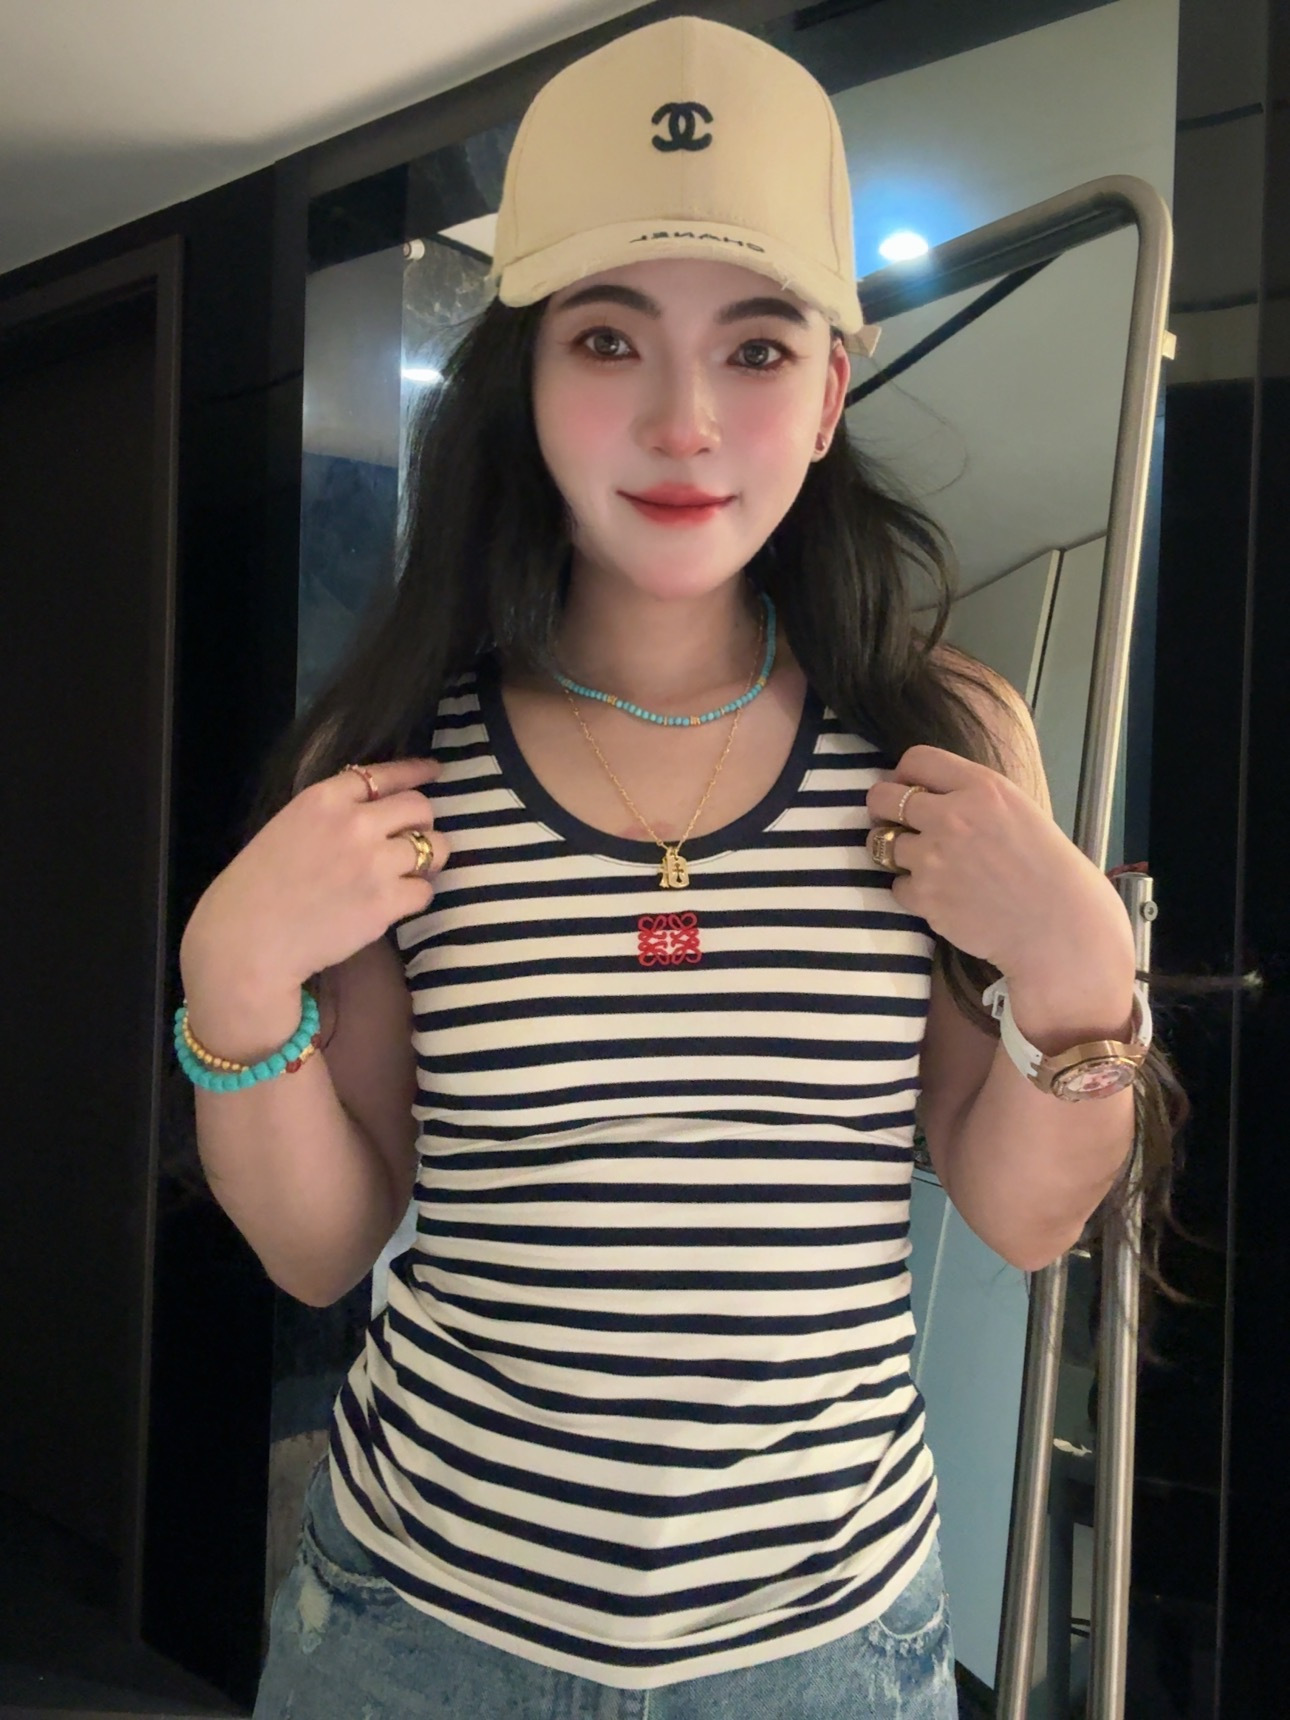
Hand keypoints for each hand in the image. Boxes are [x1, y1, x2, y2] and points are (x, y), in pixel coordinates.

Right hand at [180, 757, 449, 995]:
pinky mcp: (385, 902)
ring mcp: (374, 862)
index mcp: (325, 799)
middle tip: (415, 839)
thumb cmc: (256, 888)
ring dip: (428, 860)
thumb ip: (330, 814)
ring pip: (434, 847)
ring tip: (411, 873)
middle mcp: (355, 823)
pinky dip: (415, 896)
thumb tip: (372, 812)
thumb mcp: (288, 827)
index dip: (415, 771)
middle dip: (423, 822)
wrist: (246, 941)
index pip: (385, 774)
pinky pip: (424, 891)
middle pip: (419, 807)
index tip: (433, 771)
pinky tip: (396, 903)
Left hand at [865, 745, 1135, 996]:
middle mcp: (951, 816)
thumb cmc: (1047, 869)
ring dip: (898, 853)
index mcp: (981, 787)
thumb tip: (927, 792)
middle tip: (897, 823)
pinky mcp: (924, 896)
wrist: (1059, 926)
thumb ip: (972, 796)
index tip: (909, 789)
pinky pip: (896, 886)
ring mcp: (933, 858)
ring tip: (929, 865)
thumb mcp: (1018, 810)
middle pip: (882, 797)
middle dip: (883, 809)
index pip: (917, 759)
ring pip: (882, 844)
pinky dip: (913, 892)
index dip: (905, 774)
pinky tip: (943, 895)